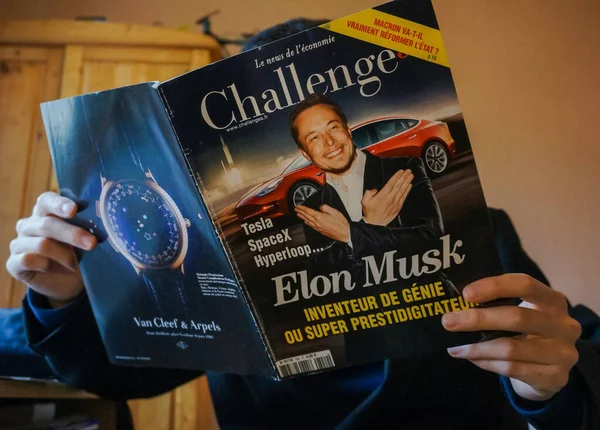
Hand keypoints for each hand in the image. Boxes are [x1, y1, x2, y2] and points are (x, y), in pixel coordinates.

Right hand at [5, 192, 96, 307]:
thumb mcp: (85, 239)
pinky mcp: (14, 263)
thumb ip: (88, 228)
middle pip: (48, 224)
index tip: (74, 210)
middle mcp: (29, 225)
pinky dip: (44, 265)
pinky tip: (51, 268)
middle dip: (72, 234)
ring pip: (41, 244)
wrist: (69, 282)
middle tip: (92, 243)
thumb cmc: (78, 253)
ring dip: (64, 255)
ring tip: (75, 264)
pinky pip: (28, 260)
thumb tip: (106, 222)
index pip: (47, 200)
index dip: (60, 204)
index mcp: (45, 212)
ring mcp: (19, 243)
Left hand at [295, 204, 349, 242]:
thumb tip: (321, 206)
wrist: (344, 234)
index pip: (308, 211)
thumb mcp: (334, 212)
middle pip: (306, 216)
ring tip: (298, 214)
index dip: (302, 208)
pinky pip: (311, 226)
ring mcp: (318, 228)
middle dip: (300, 212)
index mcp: (320, 217)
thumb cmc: (341, 223)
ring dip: (302, 217)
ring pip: (307, 221)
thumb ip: (326, 208)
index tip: (298, 206)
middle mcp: (317, 223)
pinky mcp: (320, 231)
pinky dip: (307, 222)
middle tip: (296, 209)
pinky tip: (306, 222)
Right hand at [361, 169, 412, 225]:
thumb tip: (374, 190)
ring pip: (402, 191)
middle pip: (398, 186)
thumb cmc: (369, 212)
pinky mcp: (398, 208)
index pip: (390, 184)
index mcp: (381, 197)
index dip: (396, 177)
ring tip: (411, 176)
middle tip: (408, 171)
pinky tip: (409, 185)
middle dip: (404, 177)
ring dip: (407, 182)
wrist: (375, 225)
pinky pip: (403, 198)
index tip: (401, 171)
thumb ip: (368, 193)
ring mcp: (395, 204)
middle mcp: (389, 199)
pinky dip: (407, 191)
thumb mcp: (364, 202)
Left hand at [442, 274, 580, 401]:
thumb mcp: (522, 312)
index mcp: (553, 300)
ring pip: (510, 348)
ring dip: (476, 347)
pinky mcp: (555, 377)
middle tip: (449, 321)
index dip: (494, 286)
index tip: (465, 294)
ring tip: (454, 346)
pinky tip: (471, 358)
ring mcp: (563, 353)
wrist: (550, 370)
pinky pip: (511, 368)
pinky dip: (486, 362)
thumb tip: (456, 304)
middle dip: (478, 319)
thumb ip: (498, 304)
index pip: (525, 284)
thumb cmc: (528, 332)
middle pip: (516, 317)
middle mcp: (563, 325)